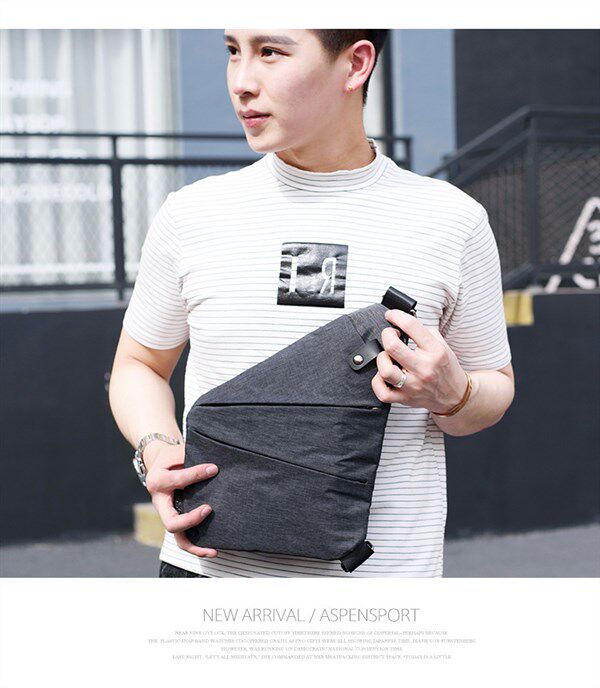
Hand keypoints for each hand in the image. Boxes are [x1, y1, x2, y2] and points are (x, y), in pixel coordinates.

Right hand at [143, 441, 218, 558]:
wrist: (158, 463)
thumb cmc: (170, 457)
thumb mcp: (176, 452)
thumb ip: (191, 459)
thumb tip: (215, 467)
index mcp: (158, 482)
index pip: (178, 480)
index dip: (196, 474)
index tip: (214, 469)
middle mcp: (160, 502)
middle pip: (171, 521)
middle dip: (190, 520)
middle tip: (209, 509)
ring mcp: (167, 514)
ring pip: (177, 537)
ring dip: (194, 546)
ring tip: (213, 549)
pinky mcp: (175, 519)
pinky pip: (183, 538)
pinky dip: (196, 546)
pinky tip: (212, 549)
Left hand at [371, 309, 467, 413]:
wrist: (455, 395)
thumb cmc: (446, 368)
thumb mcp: (442, 345)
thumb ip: (424, 332)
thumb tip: (402, 321)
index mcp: (435, 351)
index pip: (411, 326)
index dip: (396, 315)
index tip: (391, 315)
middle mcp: (424, 369)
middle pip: (393, 347)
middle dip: (386, 335)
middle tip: (390, 335)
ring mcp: (414, 386)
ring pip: (385, 371)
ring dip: (382, 359)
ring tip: (388, 357)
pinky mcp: (405, 399)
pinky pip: (382, 392)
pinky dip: (378, 381)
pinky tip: (384, 375)